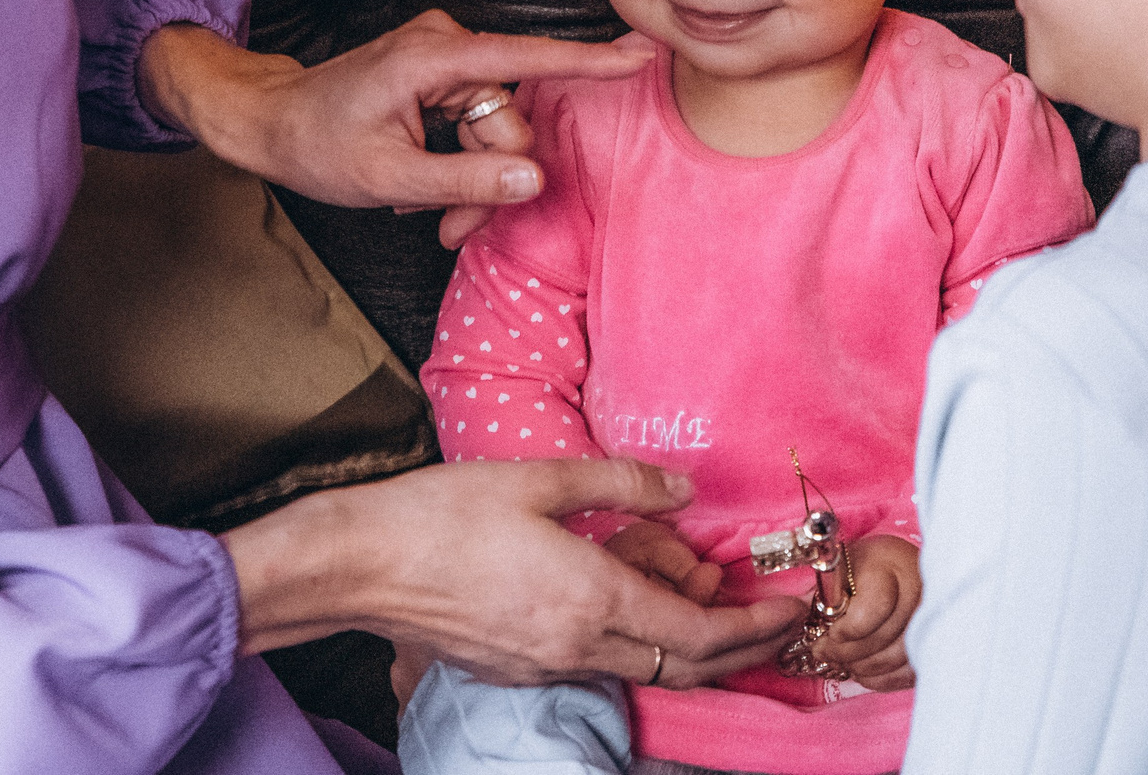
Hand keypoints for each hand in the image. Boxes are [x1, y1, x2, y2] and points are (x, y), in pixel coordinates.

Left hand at [138, 14, 652, 242]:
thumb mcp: (388, 179)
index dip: (588, 63)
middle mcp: (445, 47)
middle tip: (453, 230)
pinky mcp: (439, 77)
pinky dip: (458, 164)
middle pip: (507, 120)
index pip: (526, 59)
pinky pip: (473, 125)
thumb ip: (464, 182)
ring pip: (493, 130)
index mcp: (433, 58)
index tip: (640, 56)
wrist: (270, 123)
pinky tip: (425, 191)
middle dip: (491, 180)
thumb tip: (532, 181)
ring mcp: (442, 60)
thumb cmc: (316, 145)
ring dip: (472, 181)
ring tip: (431, 217)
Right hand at [221, 457, 808, 689]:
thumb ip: (620, 484)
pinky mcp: (515, 670)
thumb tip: (684, 491)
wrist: (357, 565)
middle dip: (738, 647)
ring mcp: (545, 666)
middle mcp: (577, 647)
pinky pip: (598, 664)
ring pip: (642, 668)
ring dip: (684, 643)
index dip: (755, 626)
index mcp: (592, 600)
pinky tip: (628, 602)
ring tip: (700, 594)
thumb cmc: (439, 514)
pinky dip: (633, 642)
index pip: (701, 635)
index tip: (789, 605)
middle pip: (684, 666)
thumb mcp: (538, 478)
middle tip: (770, 615)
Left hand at [814, 536, 920, 690]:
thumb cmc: (866, 568)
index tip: (828, 636)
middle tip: (825, 654)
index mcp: (890, 566)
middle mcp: (918, 590)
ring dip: (864, 668)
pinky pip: (911, 671)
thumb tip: (805, 630)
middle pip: (883, 639)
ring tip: (844, 663)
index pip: (871, 611)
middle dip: (847, 654)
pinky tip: (865, 671)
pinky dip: (883, 678)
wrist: (902, 566)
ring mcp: (933, 617)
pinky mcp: (940, 640)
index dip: (846, 632)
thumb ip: (828, 596)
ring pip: (897, 659)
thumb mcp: (843, 568)